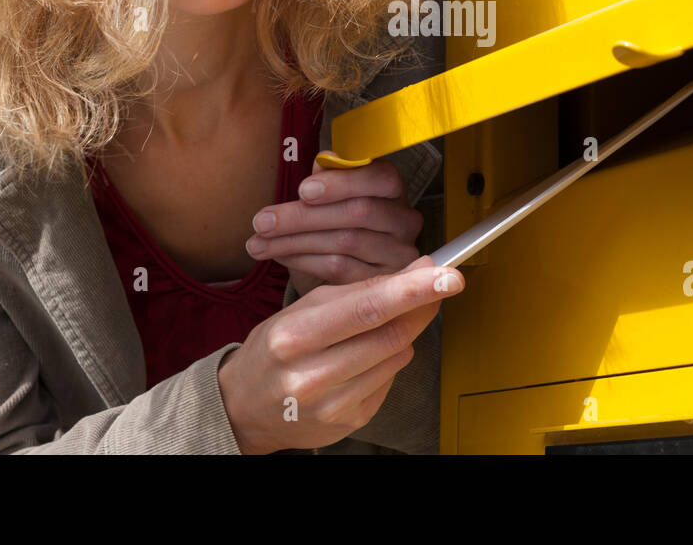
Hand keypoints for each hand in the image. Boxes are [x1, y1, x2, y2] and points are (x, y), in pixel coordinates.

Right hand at [217, 255, 464, 453]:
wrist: (244, 408)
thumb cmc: (275, 349)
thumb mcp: (302, 309)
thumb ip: (358, 291)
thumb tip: (415, 270)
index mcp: (296, 336)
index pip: (368, 308)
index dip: (413, 290)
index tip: (447, 275)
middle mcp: (313, 375)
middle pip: (390, 334)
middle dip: (422, 305)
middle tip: (439, 283)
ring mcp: (334, 404)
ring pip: (397, 355)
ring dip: (404, 332)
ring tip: (383, 323)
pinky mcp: (351, 421)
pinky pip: (391, 379)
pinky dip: (390, 359)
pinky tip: (367, 356)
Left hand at [246, 157, 424, 295]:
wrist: (342, 272)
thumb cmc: (335, 223)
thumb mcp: (329, 197)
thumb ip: (328, 177)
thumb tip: (324, 160)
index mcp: (392, 189)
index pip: (380, 177)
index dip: (342, 182)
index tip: (302, 191)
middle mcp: (404, 220)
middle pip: (358, 212)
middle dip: (303, 216)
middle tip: (261, 221)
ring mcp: (398, 254)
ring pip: (345, 242)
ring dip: (294, 241)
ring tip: (259, 242)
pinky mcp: (383, 282)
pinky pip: (339, 269)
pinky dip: (303, 261)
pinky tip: (280, 256)